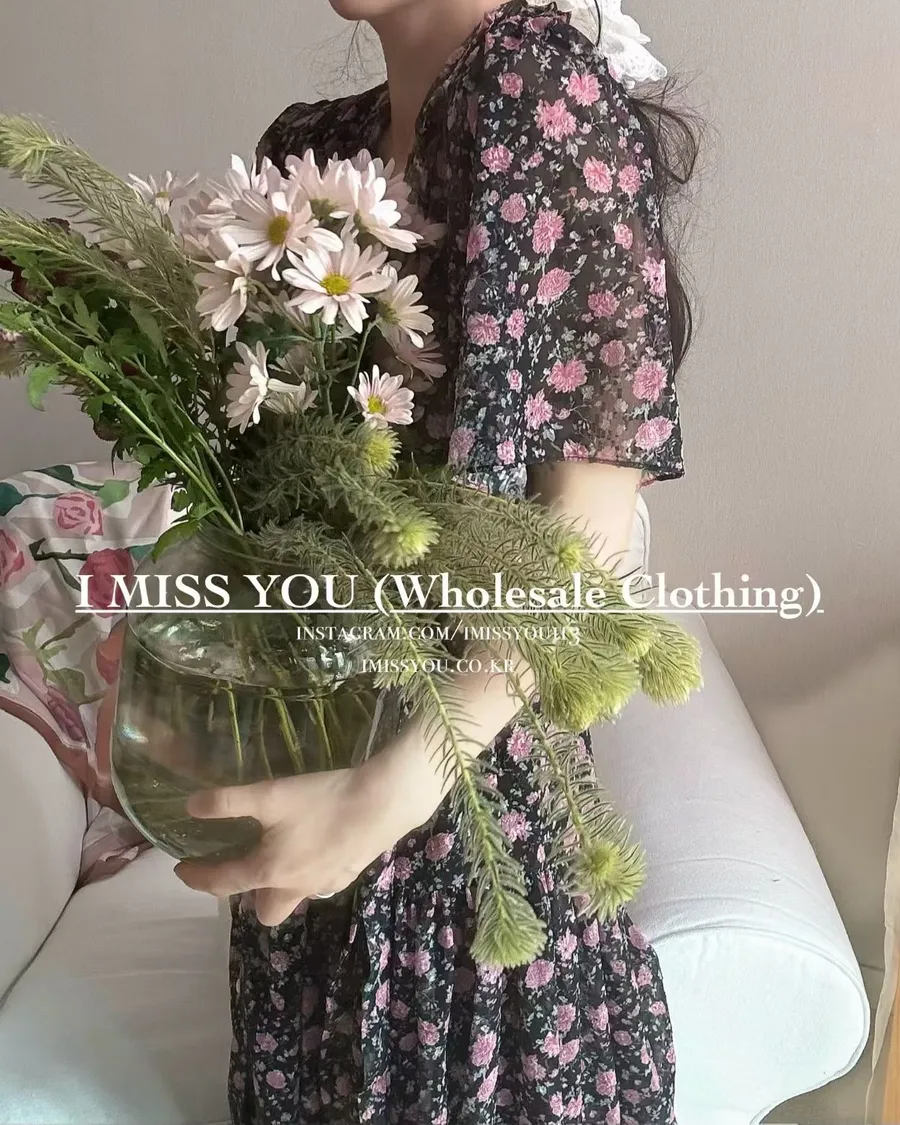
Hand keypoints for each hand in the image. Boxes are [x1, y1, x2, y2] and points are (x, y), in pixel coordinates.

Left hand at [173, 738, 444, 925]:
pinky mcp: (347, 875)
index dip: (196, 876)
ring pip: (293, 900)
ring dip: (280, 887)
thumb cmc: (322, 800)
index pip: (221, 882)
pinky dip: (309, 874)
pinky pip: (318, 886)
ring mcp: (323, 885)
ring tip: (281, 855)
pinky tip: (316, 848)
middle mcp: (293, 887)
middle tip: (244, 864)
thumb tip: (190, 807)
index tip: (181, 869)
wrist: (382, 803)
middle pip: (263, 911)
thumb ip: (227, 802)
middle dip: (248, 895)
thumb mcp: (270, 795)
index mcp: (267, 871)